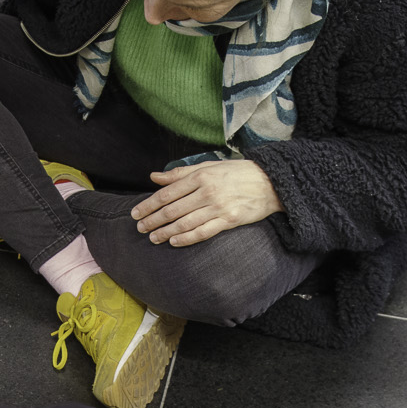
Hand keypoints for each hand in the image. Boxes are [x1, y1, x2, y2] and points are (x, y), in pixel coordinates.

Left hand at [131, 160, 281, 245]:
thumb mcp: (208, 166)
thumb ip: (180, 173)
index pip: (167, 193)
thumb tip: (154, 177)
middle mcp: (207, 192)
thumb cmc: (237, 172)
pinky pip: (202, 232)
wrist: (270, 182)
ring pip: (184, 223)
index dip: (149, 205)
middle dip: (153, 220)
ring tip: (153, 237)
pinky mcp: (228, 221)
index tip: (136, 212)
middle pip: (172, 210)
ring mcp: (218, 207)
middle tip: (140, 227)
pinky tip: (173, 241)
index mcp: (200, 176)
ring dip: (165, 231)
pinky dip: (186, 238)